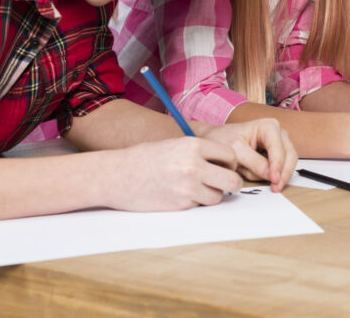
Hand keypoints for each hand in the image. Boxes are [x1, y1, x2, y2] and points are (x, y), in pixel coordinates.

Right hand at [103, 137, 243, 210]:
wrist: (116, 176)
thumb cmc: (145, 158)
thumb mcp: (176, 144)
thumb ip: (201, 152)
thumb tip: (226, 163)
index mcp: (194, 146)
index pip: (230, 155)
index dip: (229, 163)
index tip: (223, 166)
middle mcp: (194, 166)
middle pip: (233, 180)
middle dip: (231, 183)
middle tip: (224, 183)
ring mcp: (187, 188)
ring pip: (218, 197)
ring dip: (212, 195)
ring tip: (197, 188)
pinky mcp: (180, 205)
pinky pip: (199, 206)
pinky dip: (194, 203)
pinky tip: (179, 195)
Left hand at [197, 118, 297, 191]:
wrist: (217, 141)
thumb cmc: (224, 140)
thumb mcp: (235, 151)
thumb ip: (253, 162)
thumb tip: (270, 175)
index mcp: (269, 126)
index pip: (278, 148)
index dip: (277, 165)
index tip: (274, 179)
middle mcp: (278, 134)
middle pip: (290, 156)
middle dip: (282, 173)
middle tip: (276, 188)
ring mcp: (280, 145)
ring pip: (287, 164)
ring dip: (276, 175)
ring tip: (260, 181)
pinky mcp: (277, 156)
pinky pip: (281, 169)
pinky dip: (272, 176)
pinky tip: (261, 178)